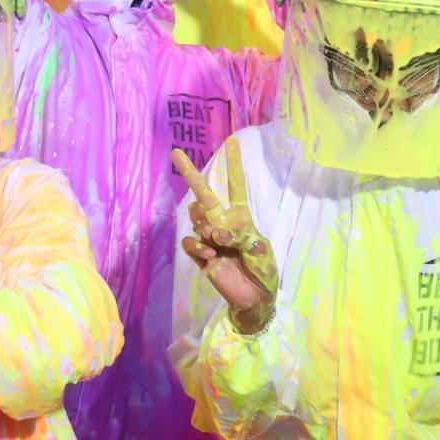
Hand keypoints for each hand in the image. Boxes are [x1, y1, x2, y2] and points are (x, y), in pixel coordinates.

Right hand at [175, 139, 278, 334]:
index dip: (233, 165)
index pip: (235, 186)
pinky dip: (198, 246)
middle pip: (203, 195)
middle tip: (176, 154)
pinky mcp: (200, 256)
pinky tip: (211, 256)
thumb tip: (215, 232)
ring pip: (195, 218)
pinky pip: (190, 242)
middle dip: (190, 174)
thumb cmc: (263, 270)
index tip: (232, 141)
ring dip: (205, 227)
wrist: (255, 298)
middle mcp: (223, 223)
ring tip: (218, 244)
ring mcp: (209, 239)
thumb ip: (239, 236)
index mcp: (241, 218)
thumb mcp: (260, 249)